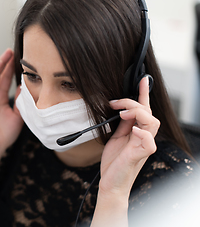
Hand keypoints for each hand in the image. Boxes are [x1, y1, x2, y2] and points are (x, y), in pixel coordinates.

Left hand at [99, 76, 159, 197]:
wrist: (110, 182)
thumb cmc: (114, 162)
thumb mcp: (115, 137)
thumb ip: (122, 124)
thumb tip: (122, 109)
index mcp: (137, 131)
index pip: (143, 109)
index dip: (143, 94)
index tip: (142, 80)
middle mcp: (143, 137)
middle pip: (149, 113)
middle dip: (133, 103)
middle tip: (115, 104)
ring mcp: (143, 146)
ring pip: (152, 123)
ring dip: (137, 114)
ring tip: (123, 114)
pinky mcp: (140, 156)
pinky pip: (149, 142)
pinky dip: (142, 133)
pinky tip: (132, 130)